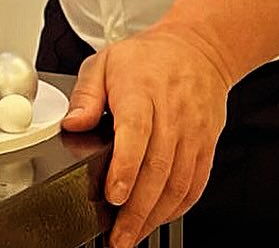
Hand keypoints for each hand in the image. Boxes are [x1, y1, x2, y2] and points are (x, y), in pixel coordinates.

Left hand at [61, 25, 230, 247]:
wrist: (197, 50)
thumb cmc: (146, 59)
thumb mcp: (105, 62)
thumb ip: (85, 95)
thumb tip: (72, 123)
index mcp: (141, 90)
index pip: (136, 132)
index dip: (125, 167)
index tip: (114, 194)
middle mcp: (171, 112)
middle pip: (157, 167)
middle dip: (136, 209)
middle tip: (117, 235)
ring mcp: (192, 131)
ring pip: (178, 182)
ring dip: (154, 216)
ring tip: (132, 235)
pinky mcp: (206, 145)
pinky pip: (196, 184)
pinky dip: (177, 208)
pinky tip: (157, 218)